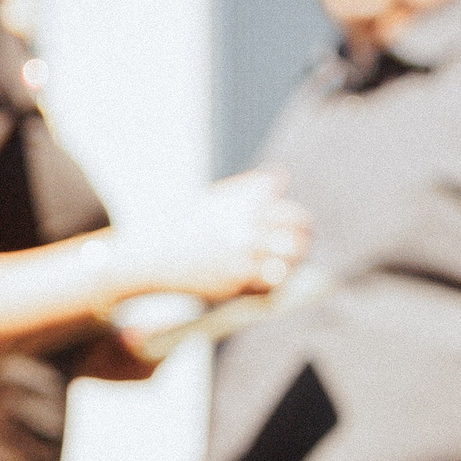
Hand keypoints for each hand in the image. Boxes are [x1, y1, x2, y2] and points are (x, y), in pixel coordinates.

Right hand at [114, 170, 312, 304]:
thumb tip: (281, 175)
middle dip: (302, 242)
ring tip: (288, 264)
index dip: (300, 222)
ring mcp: (241, 257)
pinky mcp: (234, 282)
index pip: (291, 214)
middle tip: (301, 246)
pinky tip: (269, 279)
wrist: (158, 254)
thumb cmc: (192, 223)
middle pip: (296, 235)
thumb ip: (252, 187)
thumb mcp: (220, 198)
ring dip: (292, 263)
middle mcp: (245, 228)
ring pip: (288, 261)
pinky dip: (273, 281)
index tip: (300, 229)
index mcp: (244, 204)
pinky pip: (270, 285)